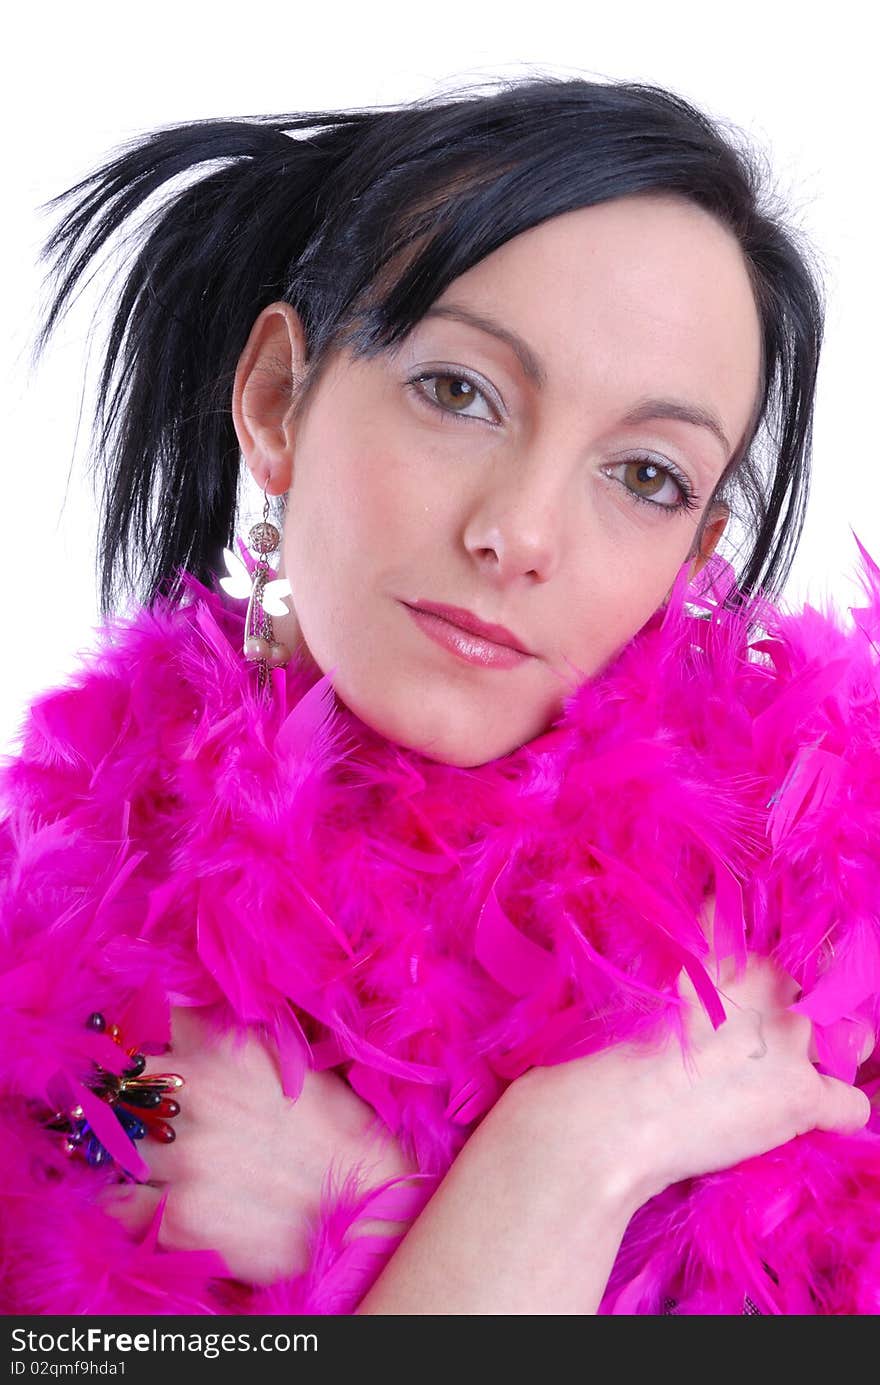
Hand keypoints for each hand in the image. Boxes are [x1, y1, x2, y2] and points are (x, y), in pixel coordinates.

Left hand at [97, 1006, 417, 1283]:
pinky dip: (117, 1201)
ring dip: (115, 1147)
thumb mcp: (295, 1059)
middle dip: (111, 1090)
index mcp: (226, 1047)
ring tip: (132, 1155)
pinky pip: (113, 1204)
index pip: (149, 1015)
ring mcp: (183, 1157)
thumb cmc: (339, 1131)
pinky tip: (137, 1198)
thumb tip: (197, 1011)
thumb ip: (238, 1036)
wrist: (366, 1207)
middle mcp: (196, 1093)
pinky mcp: (177, 1218)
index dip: (133, 1029)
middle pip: (113, 1077)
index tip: (128, 1042)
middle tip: (121, 1105)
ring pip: (108, 1142)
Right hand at [510, 893, 871, 1209]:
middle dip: (813, 1012)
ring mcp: (795, 1043)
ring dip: (834, 1054)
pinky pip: (851, 1105)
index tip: (769, 996)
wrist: (621, 1109)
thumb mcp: (660, 973)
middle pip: (828, 990)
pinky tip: (807, 1114)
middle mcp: (777, 988)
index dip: (787, 976)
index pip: (796, 949)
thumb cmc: (624, 1043)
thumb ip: (697, 935)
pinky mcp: (802, 1097)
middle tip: (777, 1039)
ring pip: (856, 1040)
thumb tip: (716, 897)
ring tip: (799, 1071)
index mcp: (742, 954)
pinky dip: (835, 1111)